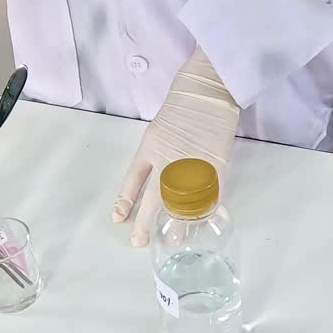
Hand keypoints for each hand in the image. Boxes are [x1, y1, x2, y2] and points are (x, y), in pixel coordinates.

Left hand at [112, 47, 239, 246]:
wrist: (207, 89)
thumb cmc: (183, 106)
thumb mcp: (160, 130)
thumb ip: (157, 155)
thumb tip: (156, 180)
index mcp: (150, 148)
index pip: (133, 179)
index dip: (125, 199)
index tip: (117, 218)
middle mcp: (168, 160)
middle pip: (154, 197)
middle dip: (144, 222)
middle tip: (138, 243)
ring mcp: (192, 164)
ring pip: (182, 202)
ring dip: (178, 224)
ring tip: (173, 241)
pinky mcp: (215, 165)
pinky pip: (211, 193)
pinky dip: (212, 209)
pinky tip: (211, 224)